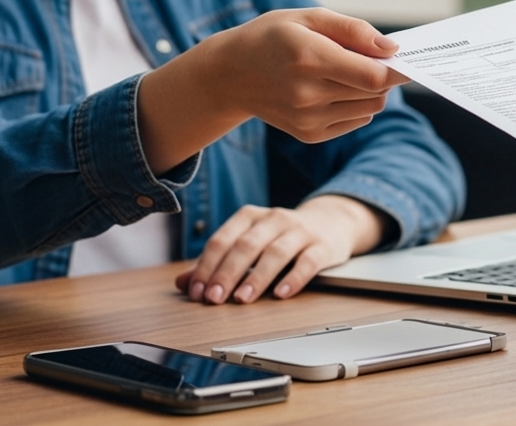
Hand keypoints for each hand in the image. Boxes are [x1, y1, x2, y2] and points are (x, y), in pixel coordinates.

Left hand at [176, 195, 385, 304]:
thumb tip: (183, 283)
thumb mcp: (249, 242)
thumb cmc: (282, 236)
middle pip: (247, 245)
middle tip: (215, 298)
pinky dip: (294, 278)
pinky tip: (281, 293)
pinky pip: (308, 261)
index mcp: (250, 217)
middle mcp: (274, 219)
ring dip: (257, 277)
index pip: (223, 239)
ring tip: (243, 299)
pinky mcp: (322, 245)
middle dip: (228, 273)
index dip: (207, 266)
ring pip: (276, 252)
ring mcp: (300, 231)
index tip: (197, 291)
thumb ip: (217, 262)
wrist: (332, 222)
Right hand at [205, 8, 409, 141]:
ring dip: (372, 89)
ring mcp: (308, 118)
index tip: (411, 59)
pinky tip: (335, 88)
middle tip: (373, 57)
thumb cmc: (273, 37)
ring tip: (349, 71)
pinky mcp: (309, 134)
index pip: (373, 76)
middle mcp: (308, 94)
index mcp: (309, 59)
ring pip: (370, 107)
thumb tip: (390, 48)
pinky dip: (357, 104)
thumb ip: (353, 30)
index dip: (398, 69)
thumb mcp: (309, 17)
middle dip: (384, 75)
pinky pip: (356, 119)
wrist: (230, 74)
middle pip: (375, 92)